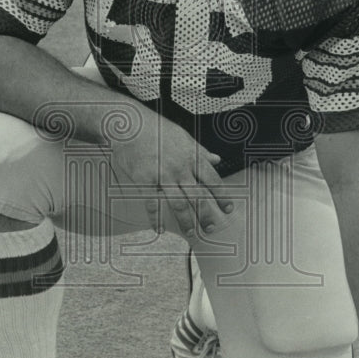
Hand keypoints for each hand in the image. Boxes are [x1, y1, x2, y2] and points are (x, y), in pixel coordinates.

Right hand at [109, 107, 232, 238]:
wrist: (131, 124)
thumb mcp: (184, 136)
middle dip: (206, 214)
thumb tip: (217, 159)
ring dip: (186, 221)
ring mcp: (162, 175)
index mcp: (191, 157)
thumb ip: (200, 151)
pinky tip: (159, 229)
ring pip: (178, 203)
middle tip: (211, 228)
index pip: (213, 180)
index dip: (222, 196)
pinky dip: (156, 218)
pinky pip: (152, 203)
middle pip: (198, 196)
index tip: (228, 208)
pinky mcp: (145, 180)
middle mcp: (180, 168)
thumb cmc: (157, 129)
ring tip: (191, 233)